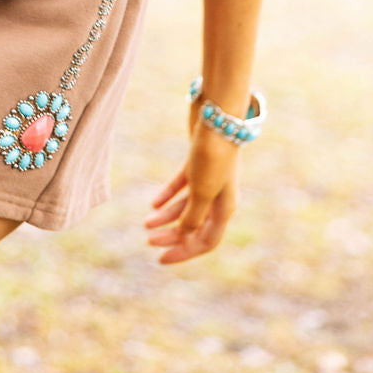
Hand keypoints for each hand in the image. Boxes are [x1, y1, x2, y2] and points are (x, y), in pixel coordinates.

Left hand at [144, 117, 239, 264]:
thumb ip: (193, 216)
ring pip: (187, 205)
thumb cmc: (212, 155)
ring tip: (146, 223)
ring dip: (167, 217)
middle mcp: (220, 196)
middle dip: (173, 236)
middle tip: (149, 241)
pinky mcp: (198, 161)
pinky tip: (154, 203)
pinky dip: (168, 195)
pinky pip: (182, 185)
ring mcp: (210, 178)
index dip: (185, 252)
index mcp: (225, 208)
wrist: (217, 114)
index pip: (206, 241)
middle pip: (195, 225)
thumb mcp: (202, 191)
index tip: (161, 259)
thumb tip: (184, 236)